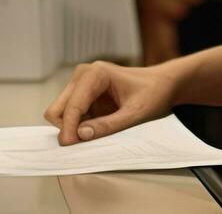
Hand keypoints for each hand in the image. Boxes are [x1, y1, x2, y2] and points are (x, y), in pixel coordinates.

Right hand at [43, 60, 178, 145]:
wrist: (164, 84)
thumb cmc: (154, 94)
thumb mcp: (135, 114)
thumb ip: (108, 125)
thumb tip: (81, 135)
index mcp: (95, 74)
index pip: (72, 105)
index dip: (69, 128)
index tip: (71, 147)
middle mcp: (83, 75)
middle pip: (58, 108)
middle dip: (66, 128)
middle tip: (80, 146)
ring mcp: (82, 85)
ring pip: (61, 113)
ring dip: (72, 128)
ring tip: (95, 137)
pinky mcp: (84, 95)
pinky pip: (72, 116)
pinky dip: (78, 127)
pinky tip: (97, 131)